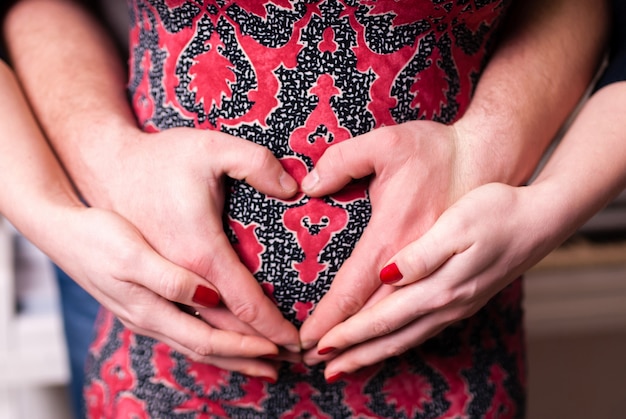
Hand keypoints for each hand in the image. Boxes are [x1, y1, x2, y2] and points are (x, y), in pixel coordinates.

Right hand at [50, 205, 284, 377]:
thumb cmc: (97, 235)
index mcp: (155, 306)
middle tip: (287, 364)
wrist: (61, 229)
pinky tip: (226, 337)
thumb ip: (171, 278)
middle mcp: (153, 319)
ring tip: (265, 361)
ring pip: (200, 343)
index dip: (252, 342)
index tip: (285, 345)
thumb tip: (211, 297)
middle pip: (210, 348)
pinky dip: (215, 340)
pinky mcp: (146, 305)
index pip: (214, 336)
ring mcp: (148, 315)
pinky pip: (188, 332)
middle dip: (250, 358)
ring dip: (235, 354)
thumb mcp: (132, 252)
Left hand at [304, 182, 554, 376]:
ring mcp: (455, 306)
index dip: (346, 332)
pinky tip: (387, 345)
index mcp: (435, 284)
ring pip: (405, 340)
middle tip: (319, 367)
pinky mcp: (462, 300)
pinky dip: (396, 344)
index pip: (379, 316)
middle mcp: (444, 304)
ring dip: (372, 355)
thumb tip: (387, 274)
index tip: (316, 344)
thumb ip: (421, 254)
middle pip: (389, 337)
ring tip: (345, 366)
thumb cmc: (496, 211)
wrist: (540, 219)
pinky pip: (420, 332)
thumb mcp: (457, 223)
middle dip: (352, 354)